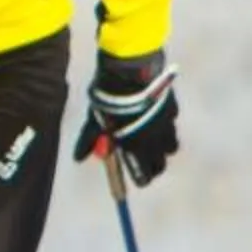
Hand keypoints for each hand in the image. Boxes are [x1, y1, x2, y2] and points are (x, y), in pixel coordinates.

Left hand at [71, 49, 179, 184]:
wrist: (130, 71)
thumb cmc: (108, 98)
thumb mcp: (95, 121)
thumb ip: (89, 140)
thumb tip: (78, 158)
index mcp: (136, 146)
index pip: (145, 174)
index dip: (142, 178)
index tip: (139, 180)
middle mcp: (155, 139)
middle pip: (162, 163)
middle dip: (154, 165)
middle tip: (146, 163)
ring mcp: (167, 124)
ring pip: (171, 145)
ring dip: (162, 147)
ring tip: (150, 141)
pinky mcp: (172, 107)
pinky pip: (172, 123)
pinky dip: (165, 125)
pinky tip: (153, 117)